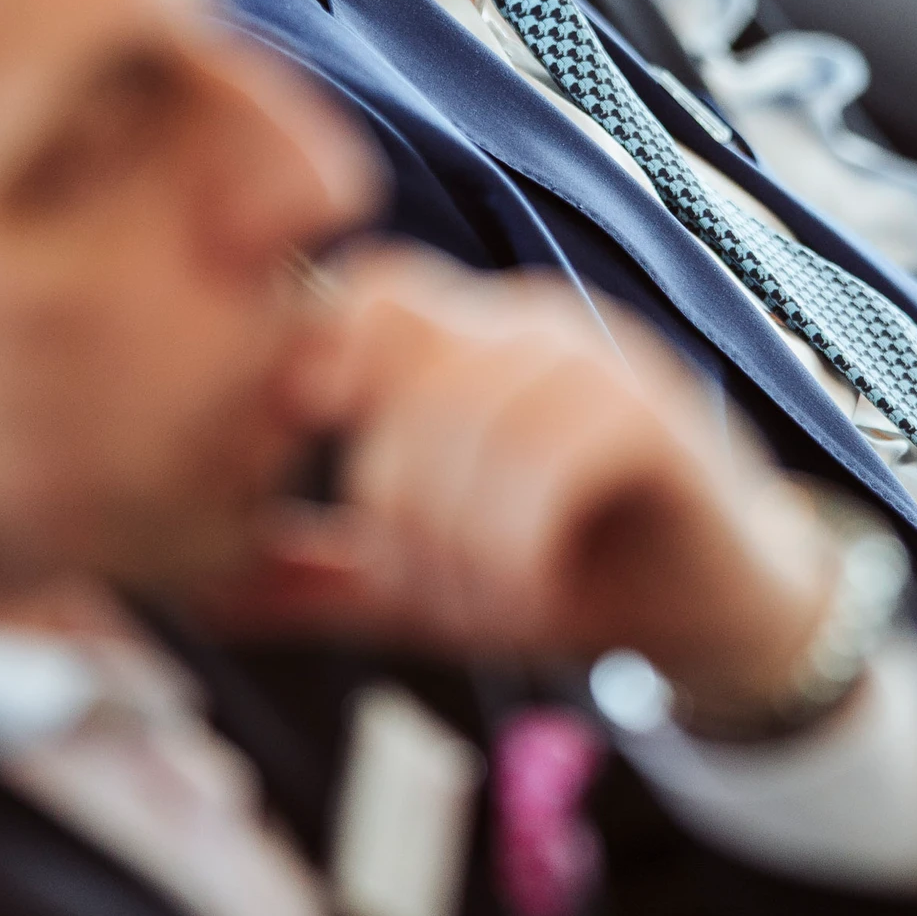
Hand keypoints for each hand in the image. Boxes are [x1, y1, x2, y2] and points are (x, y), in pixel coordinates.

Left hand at [205, 244, 847, 718]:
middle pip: (397, 353)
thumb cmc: (571, 576)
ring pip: (465, 416)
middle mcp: (524, 328)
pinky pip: (546, 457)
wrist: (724, 617)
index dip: (317, 380)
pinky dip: (516, 545)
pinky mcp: (653, 417)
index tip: (322, 497)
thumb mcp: (423, 582)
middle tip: (421, 585)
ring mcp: (594, 361)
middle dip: (388, 496)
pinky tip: (530, 592)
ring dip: (454, 539)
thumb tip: (192, 588)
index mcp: (464, 342)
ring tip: (481, 602)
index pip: (362, 299)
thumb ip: (318, 575)